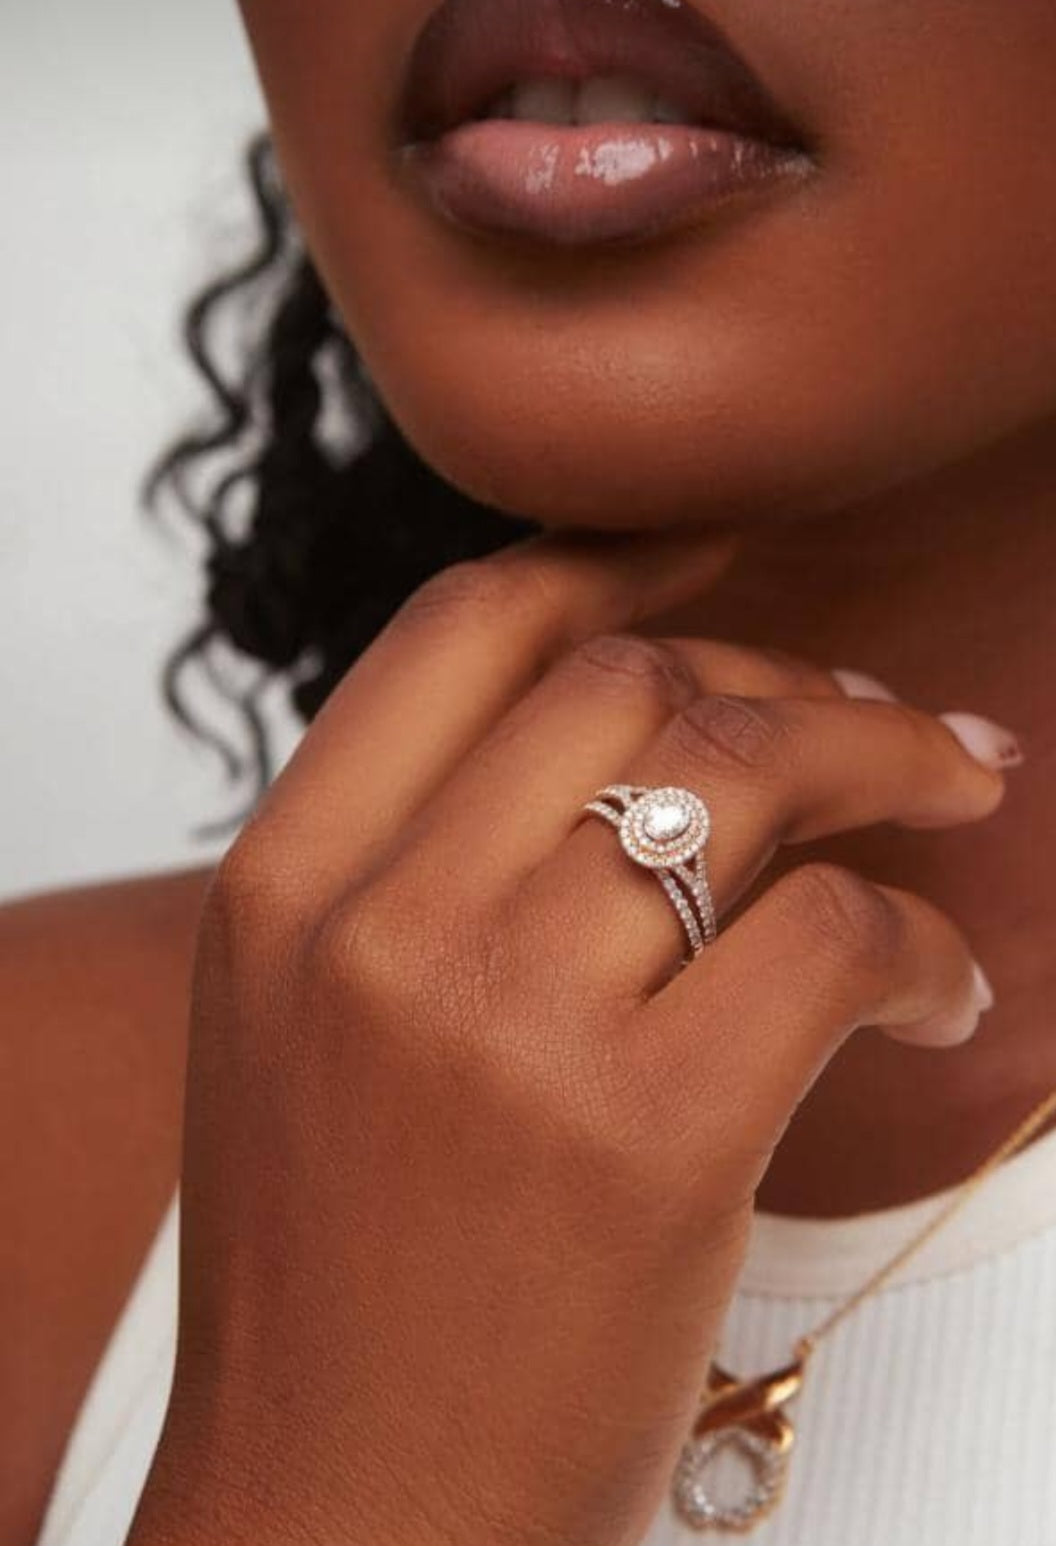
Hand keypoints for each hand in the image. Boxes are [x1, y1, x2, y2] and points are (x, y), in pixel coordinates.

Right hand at [129, 524, 1006, 1545]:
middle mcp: (383, 927)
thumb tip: (606, 733)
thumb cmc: (341, 1283)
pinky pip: (834, 938)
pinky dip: (922, 948)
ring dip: (890, 758)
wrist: (343, 1520)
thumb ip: (410, 868)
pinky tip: (940, 996)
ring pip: (743, 775)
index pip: (465, 628)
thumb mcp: (306, 1034)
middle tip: (885, 720)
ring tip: (960, 782)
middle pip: (632, 682)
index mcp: (283, 888)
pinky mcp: (647, 1138)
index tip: (725, 563)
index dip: (617, 565)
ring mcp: (507, 1025)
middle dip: (789, 674)